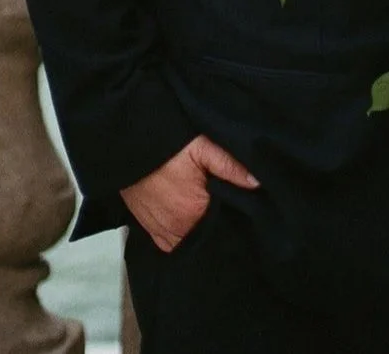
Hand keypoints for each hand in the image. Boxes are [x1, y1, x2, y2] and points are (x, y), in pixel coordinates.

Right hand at [120, 134, 259, 252]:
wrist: (131, 147)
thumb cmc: (169, 147)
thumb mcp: (203, 148)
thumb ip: (231, 167)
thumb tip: (257, 182)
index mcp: (195, 212)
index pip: (224, 223)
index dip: (235, 214)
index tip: (242, 206)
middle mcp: (178, 229)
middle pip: (207, 234)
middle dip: (219, 224)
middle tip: (226, 205)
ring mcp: (163, 231)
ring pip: (190, 240)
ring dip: (199, 230)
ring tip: (209, 213)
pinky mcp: (150, 230)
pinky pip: (171, 242)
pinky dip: (182, 235)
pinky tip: (191, 222)